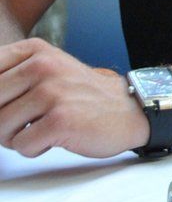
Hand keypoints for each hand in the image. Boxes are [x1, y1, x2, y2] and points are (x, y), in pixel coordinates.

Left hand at [0, 39, 147, 157]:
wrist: (129, 110)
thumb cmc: (82, 96)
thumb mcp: (47, 70)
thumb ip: (10, 77)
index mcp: (35, 52)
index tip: (10, 105)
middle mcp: (42, 67)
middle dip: (1, 122)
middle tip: (24, 123)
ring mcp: (52, 93)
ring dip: (14, 138)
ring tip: (39, 130)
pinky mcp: (60, 120)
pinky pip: (21, 145)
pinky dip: (33, 149)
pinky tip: (53, 138)